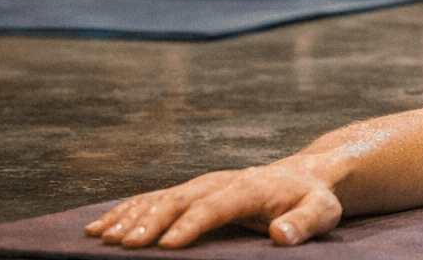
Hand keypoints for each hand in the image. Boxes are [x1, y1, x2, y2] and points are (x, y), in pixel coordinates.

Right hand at [83, 161, 341, 248]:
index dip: (193, 223)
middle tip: (126, 246)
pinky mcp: (191, 192)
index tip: (169, 244)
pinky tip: (100, 228)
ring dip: (130, 217)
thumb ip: (305, 222)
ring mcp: (202, 185)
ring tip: (102, 238)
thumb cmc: (313, 199)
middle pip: (181, 199)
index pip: (217, 204)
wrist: (305, 175)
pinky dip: (126, 211)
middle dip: (151, 221)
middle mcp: (220, 182)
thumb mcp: (322, 211)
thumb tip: (280, 234)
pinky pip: (153, 200)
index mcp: (250, 187)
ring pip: (160, 198)